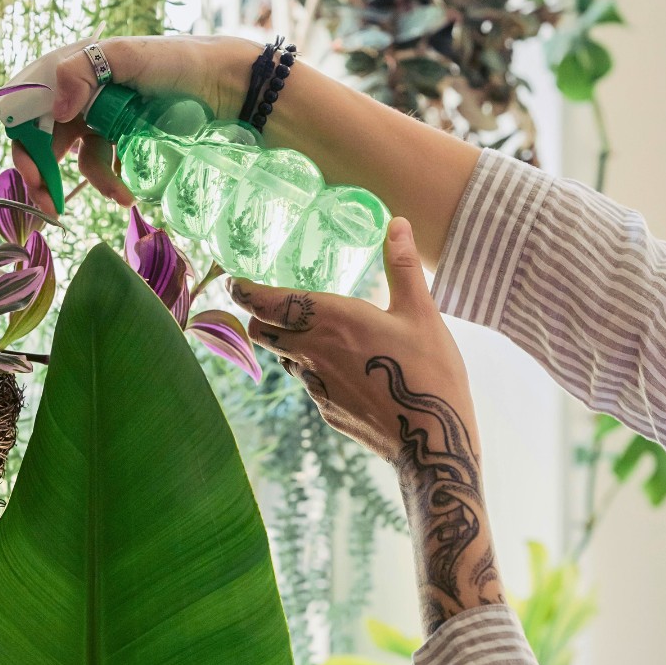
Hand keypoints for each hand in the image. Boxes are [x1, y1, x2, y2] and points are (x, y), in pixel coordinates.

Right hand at [13, 34, 258, 216]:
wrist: (224, 83)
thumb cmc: (175, 60)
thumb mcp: (126, 54)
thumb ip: (83, 71)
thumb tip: (57, 111)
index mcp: (74, 71)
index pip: (30, 110)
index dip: (24, 143)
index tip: (33, 173)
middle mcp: (83, 97)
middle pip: (47, 141)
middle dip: (43, 176)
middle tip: (50, 205)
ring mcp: (105, 121)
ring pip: (81, 161)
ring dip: (93, 183)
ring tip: (120, 197)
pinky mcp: (127, 142)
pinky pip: (108, 168)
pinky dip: (113, 185)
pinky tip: (129, 194)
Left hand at [230, 218, 479, 466]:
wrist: (431, 440)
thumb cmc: (429, 372)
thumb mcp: (421, 313)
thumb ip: (402, 267)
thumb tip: (397, 223)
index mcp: (331, 320)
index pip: (269, 303)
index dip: (245, 292)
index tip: (234, 282)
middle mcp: (313, 352)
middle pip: (262, 332)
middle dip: (259, 316)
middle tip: (268, 305)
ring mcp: (316, 386)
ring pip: (284, 359)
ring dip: (288, 344)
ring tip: (312, 334)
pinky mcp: (327, 410)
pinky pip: (310, 383)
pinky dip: (315, 370)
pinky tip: (346, 369)